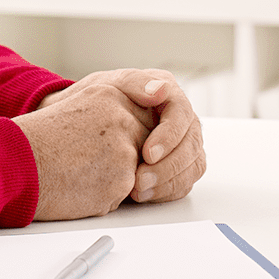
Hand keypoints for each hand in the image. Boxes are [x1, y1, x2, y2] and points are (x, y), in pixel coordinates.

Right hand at [14, 80, 151, 219]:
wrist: (15, 164)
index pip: (144, 120)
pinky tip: (77, 186)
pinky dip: (102, 198)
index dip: (126, 139)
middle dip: (123, 161)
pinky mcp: (121, 181)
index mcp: (113, 93)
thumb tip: (141, 130)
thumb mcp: (79, 107)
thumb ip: (114, 111)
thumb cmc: (38, 140)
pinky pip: (122, 195)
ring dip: (111, 180)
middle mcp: (123, 118)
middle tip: (86, 161)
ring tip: (78, 172)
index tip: (102, 147)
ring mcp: (124, 150)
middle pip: (146, 147)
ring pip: (134, 173)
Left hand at [44, 68, 205, 202]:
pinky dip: (168, 191)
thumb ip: (135, 83)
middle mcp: (180, 117)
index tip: (148, 154)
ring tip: (139, 192)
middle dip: (169, 166)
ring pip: (193, 165)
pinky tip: (145, 195)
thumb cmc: (97, 100)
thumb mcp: (110, 85)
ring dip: (169, 182)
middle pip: (191, 143)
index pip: (182, 113)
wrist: (85, 123)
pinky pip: (185, 181)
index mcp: (168, 92)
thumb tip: (160, 90)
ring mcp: (182, 142)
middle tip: (141, 181)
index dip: (170, 136)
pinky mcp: (179, 165)